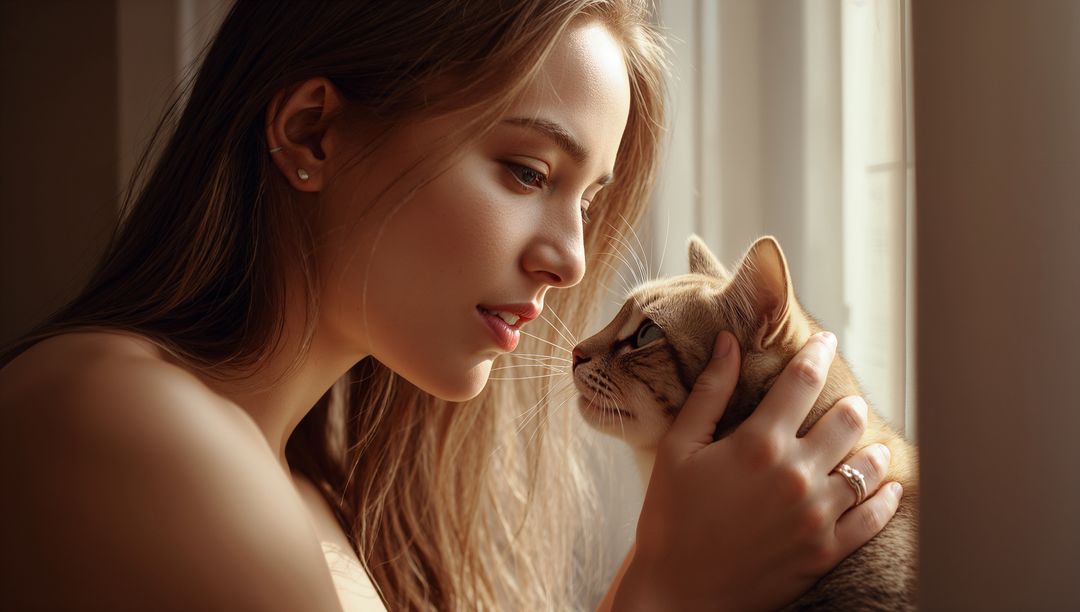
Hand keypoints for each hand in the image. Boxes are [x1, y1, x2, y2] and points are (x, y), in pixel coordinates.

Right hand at [613, 331, 902, 610]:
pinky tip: (888, 486)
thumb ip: (709, 393)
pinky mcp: (825, 551)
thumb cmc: (669, 518)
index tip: (826, 340)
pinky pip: (873, 517)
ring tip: (867, 439)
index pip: (802, 381)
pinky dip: (886, 497)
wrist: (678, 593)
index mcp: (758, 444)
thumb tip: (727, 342)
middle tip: (845, 400)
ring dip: (869, 447)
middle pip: (845, 420)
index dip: (818, 353)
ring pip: (866, 466)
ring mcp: (816, 515)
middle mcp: (795, 475)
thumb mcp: (677, 448)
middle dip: (847, 402)